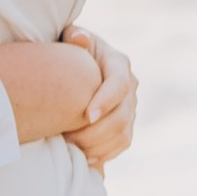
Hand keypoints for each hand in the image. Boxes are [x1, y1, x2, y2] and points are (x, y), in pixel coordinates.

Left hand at [60, 25, 135, 170]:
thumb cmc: (67, 49)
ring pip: (123, 133)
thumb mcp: (68, 37)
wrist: (75, 67)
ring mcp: (129, 107)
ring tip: (71, 147)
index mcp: (118, 63)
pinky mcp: (125, 125)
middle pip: (122, 115)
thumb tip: (79, 39)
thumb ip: (73, 36)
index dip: (106, 101)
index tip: (87, 116)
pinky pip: (121, 144)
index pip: (120, 84)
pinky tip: (84, 159)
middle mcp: (130, 86)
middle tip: (67, 137)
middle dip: (95, 131)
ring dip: (98, 145)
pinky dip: (104, 154)